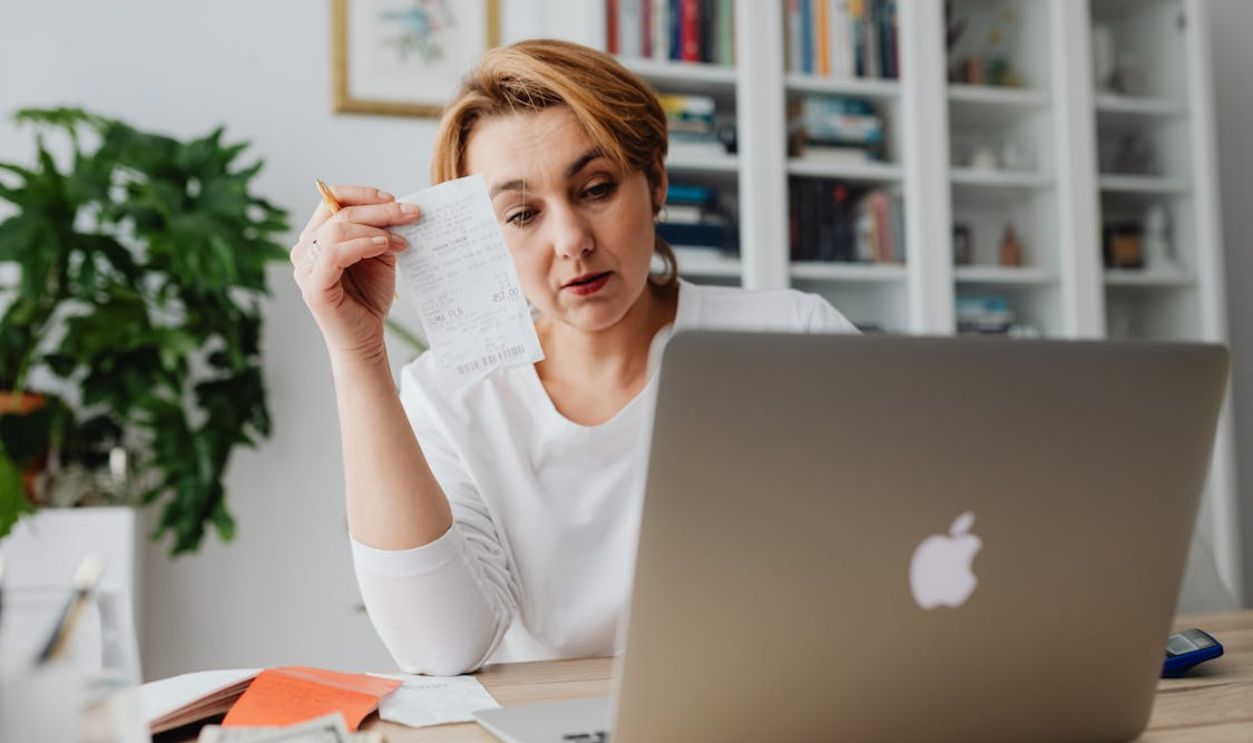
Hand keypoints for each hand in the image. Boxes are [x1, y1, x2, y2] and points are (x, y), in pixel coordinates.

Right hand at [291, 185, 421, 363]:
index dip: (362, 194)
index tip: (394, 199)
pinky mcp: (314, 286)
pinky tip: (383, 246)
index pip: (331, 200)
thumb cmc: (369, 297)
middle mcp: (304, 249)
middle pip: (338, 212)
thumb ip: (381, 231)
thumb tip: (398, 208)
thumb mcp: (378, 255)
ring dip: (374, 228)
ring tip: (400, 240)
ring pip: (336, 230)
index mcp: (316, 237)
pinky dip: (361, 245)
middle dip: (379, 210)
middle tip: (411, 214)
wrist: (366, 338)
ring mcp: (305, 268)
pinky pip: (334, 254)